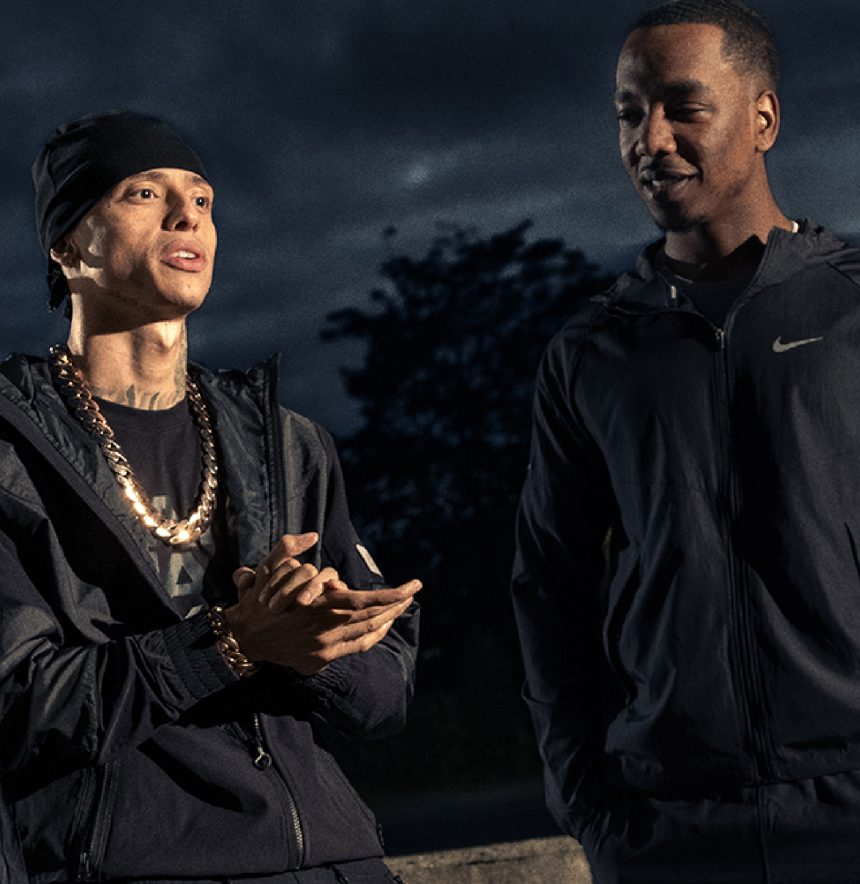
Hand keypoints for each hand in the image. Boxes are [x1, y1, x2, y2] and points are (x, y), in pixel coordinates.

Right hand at [225, 533, 420, 675]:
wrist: (243, 638)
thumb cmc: (257, 600)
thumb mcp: (267, 569)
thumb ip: (287, 548)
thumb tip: (311, 536)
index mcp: (316, 605)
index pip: (363, 602)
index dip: (391, 596)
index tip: (412, 587)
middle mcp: (325, 628)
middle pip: (372, 617)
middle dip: (396, 604)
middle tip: (413, 591)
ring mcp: (324, 646)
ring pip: (367, 632)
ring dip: (388, 618)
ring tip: (403, 605)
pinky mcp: (321, 659)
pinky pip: (356, 647)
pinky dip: (373, 636)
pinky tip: (382, 626)